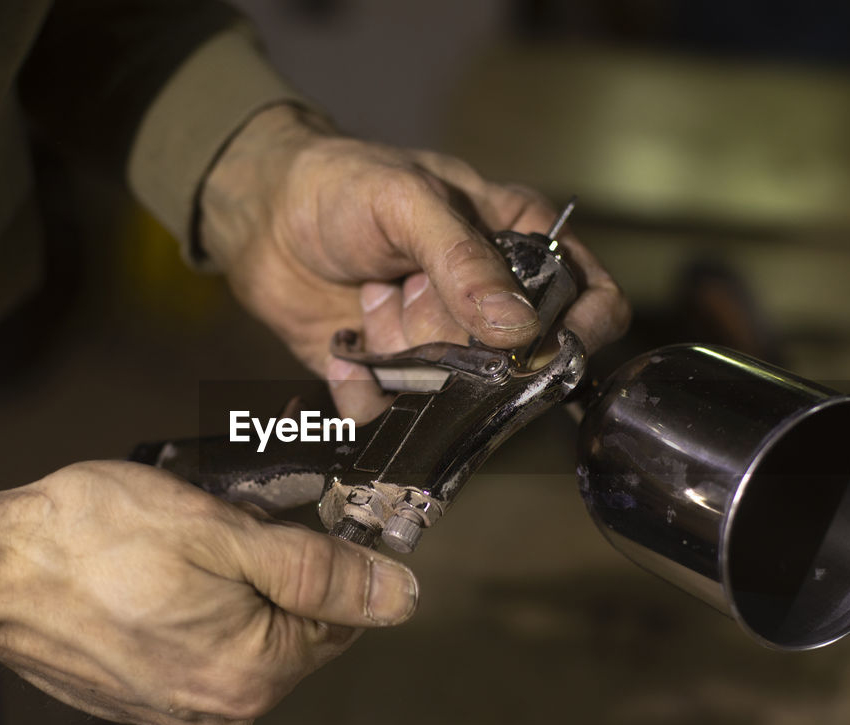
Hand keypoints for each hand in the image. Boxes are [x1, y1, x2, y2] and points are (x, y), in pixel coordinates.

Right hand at [0, 461, 417, 724]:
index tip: (285, 516)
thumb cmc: (94, 538)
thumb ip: (318, 569)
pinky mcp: (150, 707)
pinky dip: (201, 614)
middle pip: (299, 630)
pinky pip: (207, 653)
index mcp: (256, 674)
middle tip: (221, 524)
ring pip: (252, 637)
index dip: (325, 556)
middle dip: (277, 571)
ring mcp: (184, 717)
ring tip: (181, 548)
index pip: (345, 616)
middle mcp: (227, 713)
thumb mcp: (222, 530)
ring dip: (236, 588)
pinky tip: (160, 579)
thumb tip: (400, 596)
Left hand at [199, 105, 629, 421]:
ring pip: (456, 398)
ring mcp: (442, 346)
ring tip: (371, 305)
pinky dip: (363, 391)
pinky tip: (344, 347)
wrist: (261, 215)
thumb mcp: (409, 201)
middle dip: (460, 346)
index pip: (588, 296)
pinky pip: (395, 414)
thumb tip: (520, 328)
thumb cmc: (341, 184)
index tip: (550, 348)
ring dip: (406, 362)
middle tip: (409, 295)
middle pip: (517, 363)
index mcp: (517, 244)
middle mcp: (487, 304)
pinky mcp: (393, 380)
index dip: (583, 329)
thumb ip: (464, 261)